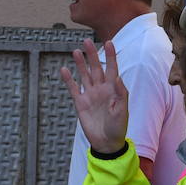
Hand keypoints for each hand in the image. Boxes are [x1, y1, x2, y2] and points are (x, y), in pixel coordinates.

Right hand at [61, 39, 129, 153]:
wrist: (106, 143)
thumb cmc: (118, 127)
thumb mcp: (122, 111)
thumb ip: (121, 94)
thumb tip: (118, 77)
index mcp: (113, 89)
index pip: (112, 68)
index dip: (111, 55)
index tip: (109, 42)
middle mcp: (101, 89)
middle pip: (96, 68)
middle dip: (92, 55)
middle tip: (87, 41)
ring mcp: (90, 95)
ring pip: (84, 75)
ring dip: (80, 64)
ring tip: (76, 51)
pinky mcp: (80, 103)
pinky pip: (73, 88)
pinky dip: (68, 79)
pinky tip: (64, 70)